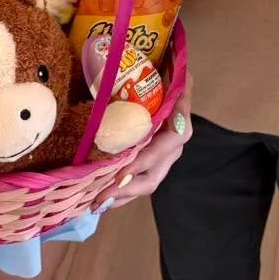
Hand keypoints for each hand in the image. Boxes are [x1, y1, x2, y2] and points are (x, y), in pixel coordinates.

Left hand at [90, 74, 192, 211]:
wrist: (175, 88)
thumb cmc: (171, 81)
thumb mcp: (179, 79)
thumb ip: (181, 83)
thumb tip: (182, 74)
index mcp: (179, 128)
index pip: (165, 149)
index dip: (145, 161)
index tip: (123, 172)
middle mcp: (171, 149)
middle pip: (152, 177)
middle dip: (126, 189)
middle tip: (101, 196)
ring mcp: (161, 160)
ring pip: (144, 184)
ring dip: (121, 196)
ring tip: (96, 204)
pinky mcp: (150, 163)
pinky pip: (137, 182)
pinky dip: (120, 193)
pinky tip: (101, 200)